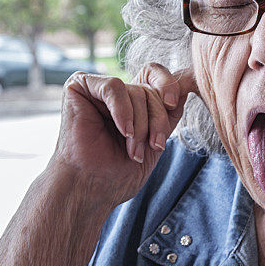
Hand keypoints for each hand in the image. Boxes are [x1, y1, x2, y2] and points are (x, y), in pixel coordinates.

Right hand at [51, 63, 197, 208]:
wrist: (91, 190)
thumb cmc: (118, 172)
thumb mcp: (155, 140)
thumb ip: (168, 114)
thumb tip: (186, 87)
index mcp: (131, 102)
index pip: (155, 75)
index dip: (169, 86)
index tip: (174, 104)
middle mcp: (114, 92)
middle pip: (149, 89)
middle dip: (156, 121)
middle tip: (152, 147)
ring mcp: (95, 88)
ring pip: (135, 91)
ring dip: (140, 125)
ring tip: (133, 151)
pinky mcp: (78, 86)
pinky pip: (113, 87)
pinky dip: (123, 111)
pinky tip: (124, 132)